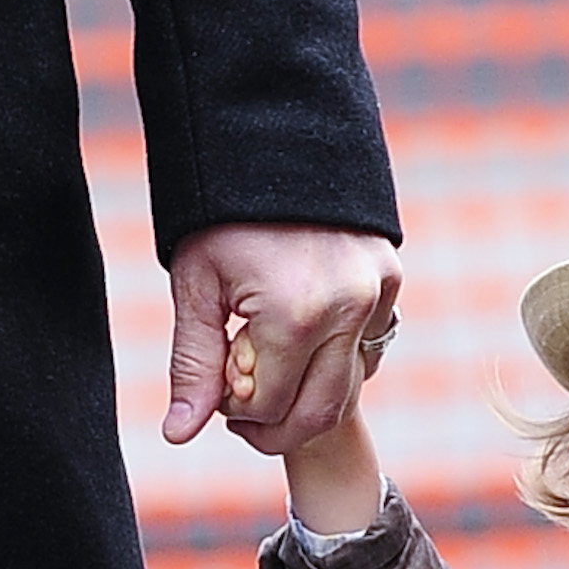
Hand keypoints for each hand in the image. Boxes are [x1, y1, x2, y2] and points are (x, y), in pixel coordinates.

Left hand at [163, 224, 400, 449]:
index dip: (236, 411)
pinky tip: (302, 338)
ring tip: (268, 370)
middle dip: (277, 427)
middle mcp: (347, 309)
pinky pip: (367, 350)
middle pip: (318, 413)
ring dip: (306, 397)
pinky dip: (334, 361)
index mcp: (294, 313)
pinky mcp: (390, 280)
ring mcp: (375, 294)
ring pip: (348, 389)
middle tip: (242, 411)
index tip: (217, 391)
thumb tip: (179, 435)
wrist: (272, 133)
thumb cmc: (221, 213)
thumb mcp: (197, 287)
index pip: (269, 406)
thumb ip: (193, 365)